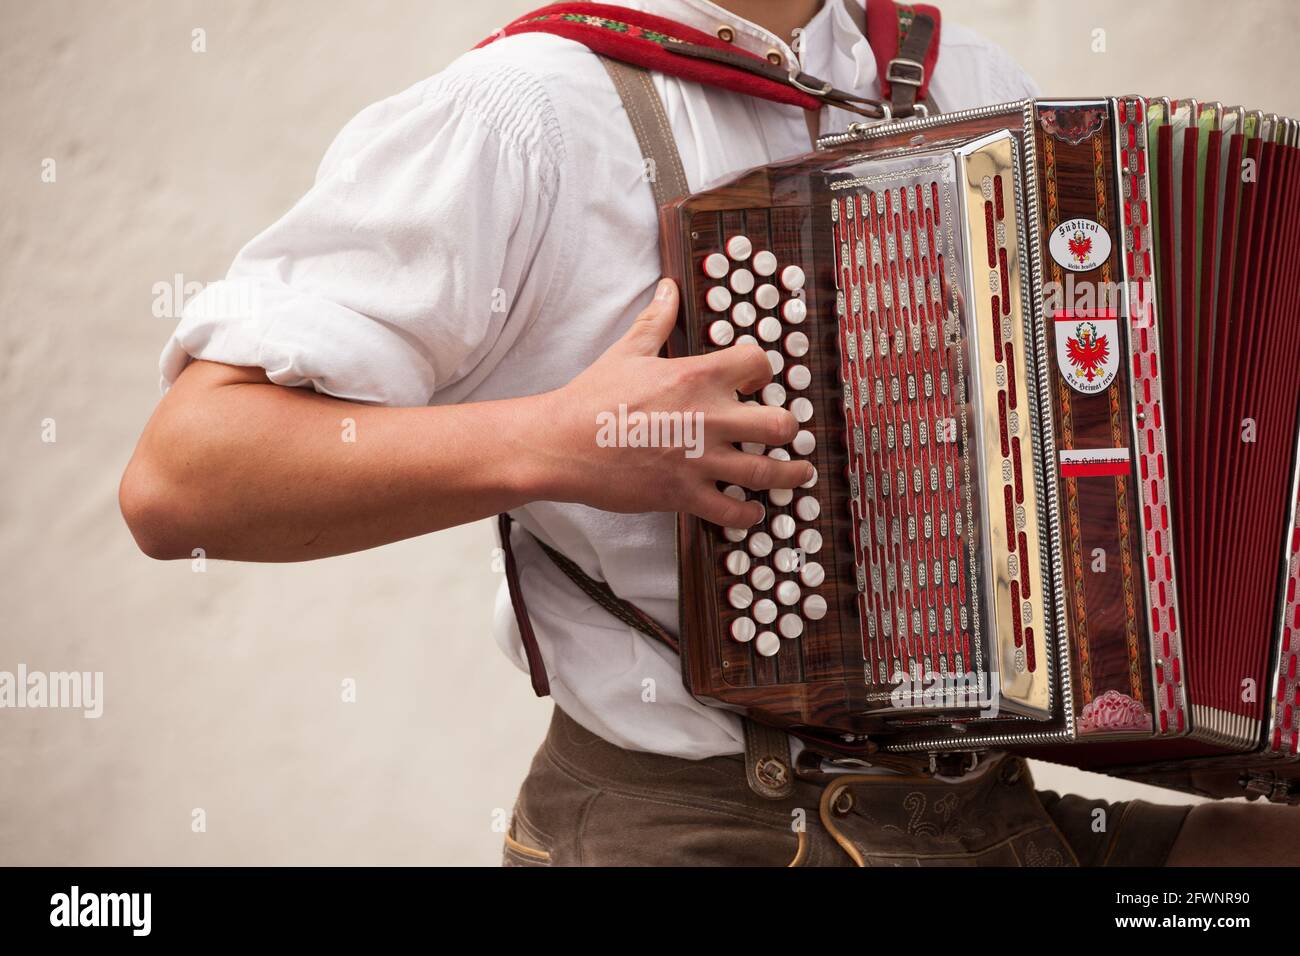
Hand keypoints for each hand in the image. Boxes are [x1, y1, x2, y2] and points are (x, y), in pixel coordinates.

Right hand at [536, 278, 810, 525]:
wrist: (562, 444)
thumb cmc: (592, 398)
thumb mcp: (627, 352)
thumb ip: (656, 321)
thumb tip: (667, 289)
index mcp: (697, 377)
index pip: (759, 364)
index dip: (765, 372)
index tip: (760, 383)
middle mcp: (708, 417)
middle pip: (779, 423)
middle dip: (789, 429)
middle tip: (788, 434)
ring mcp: (700, 460)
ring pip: (767, 472)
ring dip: (788, 475)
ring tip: (797, 475)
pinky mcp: (685, 494)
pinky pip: (733, 511)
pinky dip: (748, 514)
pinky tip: (751, 510)